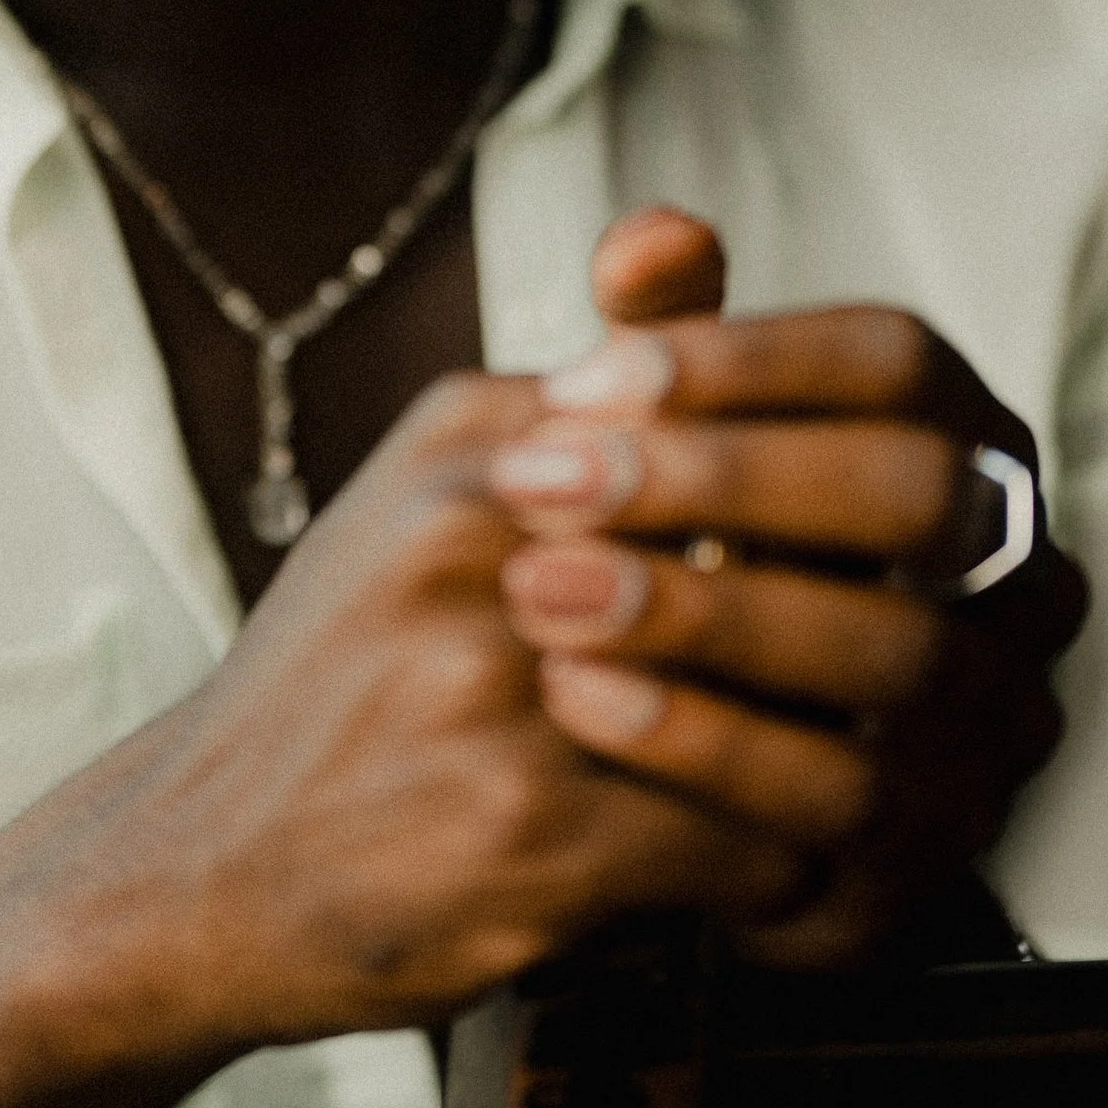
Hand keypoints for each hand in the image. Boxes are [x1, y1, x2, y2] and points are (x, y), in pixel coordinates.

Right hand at [63, 349, 883, 1054]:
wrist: (191, 867)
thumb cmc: (342, 678)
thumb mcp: (429, 488)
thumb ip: (571, 386)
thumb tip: (692, 236)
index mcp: (474, 444)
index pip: (719, 431)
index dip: (824, 500)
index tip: (880, 552)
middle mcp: (487, 546)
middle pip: (765, 561)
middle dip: (847, 624)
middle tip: (915, 667)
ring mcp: (507, 694)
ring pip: (775, 709)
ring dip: (823, 756)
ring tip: (851, 772)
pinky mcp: (534, 838)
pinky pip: (741, 844)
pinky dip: (772, 868)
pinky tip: (765, 872)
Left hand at [482, 208, 1085, 970]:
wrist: (674, 797)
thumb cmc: (688, 582)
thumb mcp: (671, 460)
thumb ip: (667, 346)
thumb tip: (648, 239)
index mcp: (971, 450)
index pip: (899, 362)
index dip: (746, 358)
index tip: (583, 375)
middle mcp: (1020, 581)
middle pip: (914, 494)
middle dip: (721, 478)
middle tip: (543, 477)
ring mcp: (995, 723)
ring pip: (888, 651)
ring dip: (701, 613)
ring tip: (541, 589)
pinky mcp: (936, 853)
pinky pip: (841, 798)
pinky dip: (700, 740)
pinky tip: (578, 698)